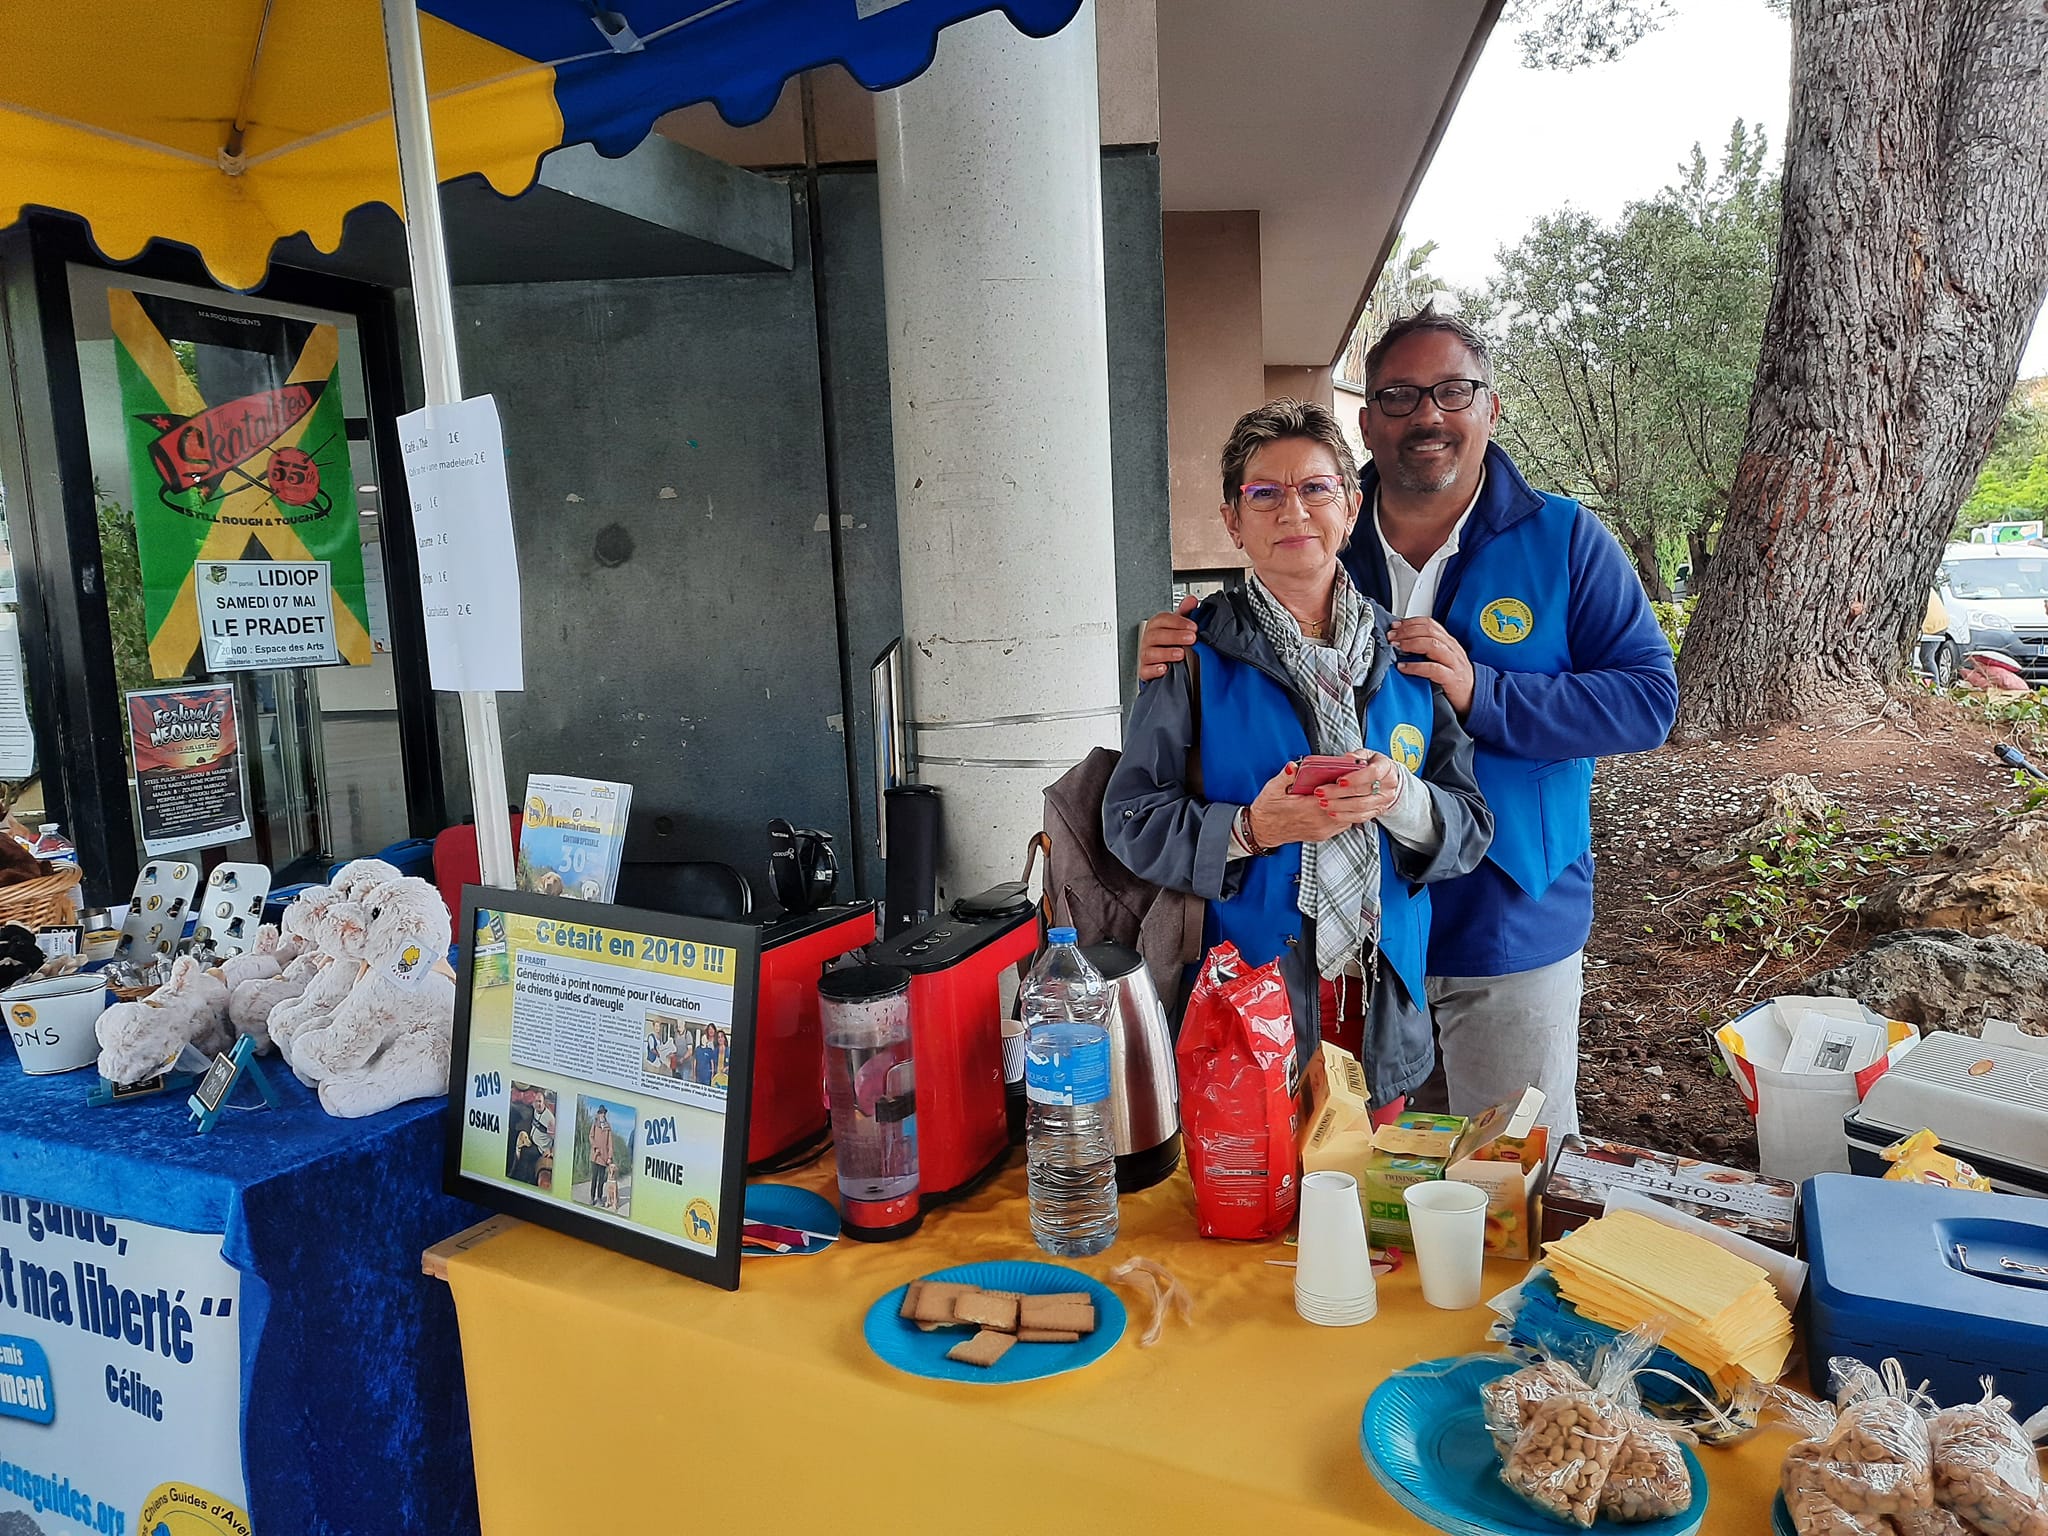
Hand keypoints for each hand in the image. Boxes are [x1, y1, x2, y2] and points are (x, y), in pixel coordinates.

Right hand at [1137, 595, 1200, 682]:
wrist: (1165, 661)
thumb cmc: (1170, 641)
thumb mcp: (1179, 625)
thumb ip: (1185, 612)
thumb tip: (1192, 600)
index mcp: (1156, 626)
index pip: (1162, 619)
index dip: (1178, 622)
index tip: (1193, 626)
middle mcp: (1149, 640)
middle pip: (1156, 635)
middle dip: (1175, 636)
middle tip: (1191, 638)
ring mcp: (1146, 655)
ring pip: (1150, 653)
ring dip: (1166, 653)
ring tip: (1181, 653)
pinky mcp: (1145, 671)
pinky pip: (1146, 670)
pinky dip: (1154, 670)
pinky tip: (1165, 668)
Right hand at [1245, 754, 1398, 847]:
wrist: (1263, 831)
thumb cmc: (1268, 809)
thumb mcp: (1272, 788)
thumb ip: (1286, 776)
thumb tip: (1294, 766)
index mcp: (1308, 807)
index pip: (1335, 795)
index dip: (1348, 785)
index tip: (1356, 773)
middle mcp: (1319, 821)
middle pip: (1348, 807)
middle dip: (1360, 793)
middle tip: (1370, 780)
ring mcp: (1323, 830)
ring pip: (1350, 817)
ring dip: (1359, 805)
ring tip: (1368, 791)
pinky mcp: (1323, 834)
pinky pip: (1345, 824)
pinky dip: (1352, 813)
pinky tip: (1355, 802)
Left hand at [1313, 752, 1403, 828]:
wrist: (1389, 779)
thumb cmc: (1375, 765)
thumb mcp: (1368, 755)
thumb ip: (1358, 755)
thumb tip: (1349, 758)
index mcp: (1386, 768)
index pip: (1373, 773)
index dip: (1356, 778)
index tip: (1339, 780)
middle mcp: (1387, 786)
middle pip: (1362, 792)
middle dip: (1339, 793)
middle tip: (1321, 792)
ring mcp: (1383, 800)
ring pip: (1360, 806)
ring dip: (1339, 806)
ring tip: (1323, 802)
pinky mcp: (1377, 811)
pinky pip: (1361, 817)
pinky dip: (1345, 816)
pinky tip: (1332, 812)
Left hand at [1390, 617, 1474, 716]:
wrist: (1474, 697)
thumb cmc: (1455, 679)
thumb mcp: (1442, 659)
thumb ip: (1427, 650)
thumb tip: (1402, 643)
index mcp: (1449, 642)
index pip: (1430, 624)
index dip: (1411, 622)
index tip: (1395, 626)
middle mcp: (1452, 649)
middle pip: (1429, 631)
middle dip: (1407, 631)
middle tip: (1391, 637)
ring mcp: (1453, 663)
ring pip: (1432, 644)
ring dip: (1410, 643)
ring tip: (1396, 647)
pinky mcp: (1452, 678)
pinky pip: (1433, 669)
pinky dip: (1415, 667)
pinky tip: (1404, 667)